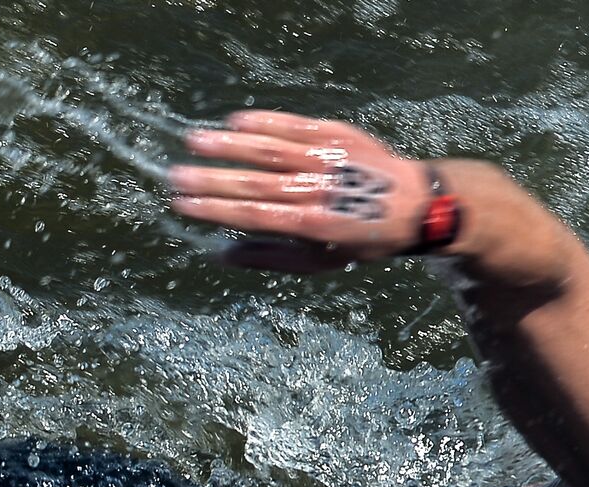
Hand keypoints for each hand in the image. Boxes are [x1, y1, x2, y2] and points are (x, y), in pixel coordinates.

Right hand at [170, 111, 432, 271]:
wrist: (415, 204)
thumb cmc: (363, 238)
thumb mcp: (323, 262)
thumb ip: (271, 259)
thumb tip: (221, 255)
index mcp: (314, 224)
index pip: (253, 214)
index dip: (214, 208)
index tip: (181, 202)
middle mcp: (319, 190)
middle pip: (255, 183)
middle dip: (211, 179)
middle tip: (173, 174)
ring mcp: (328, 159)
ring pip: (271, 149)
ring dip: (230, 145)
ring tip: (193, 140)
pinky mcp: (337, 134)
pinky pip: (295, 125)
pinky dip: (265, 122)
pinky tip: (235, 121)